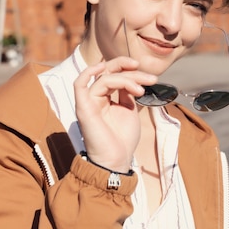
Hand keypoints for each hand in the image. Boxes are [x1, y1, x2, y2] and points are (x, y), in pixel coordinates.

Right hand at [74, 56, 156, 172]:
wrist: (117, 160)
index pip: (115, 74)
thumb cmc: (123, 140)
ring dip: (126, 79)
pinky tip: (101, 67)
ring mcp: (89, 102)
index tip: (148, 74)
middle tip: (149, 77)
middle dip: (130, 70)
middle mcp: (96, 97)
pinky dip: (88, 73)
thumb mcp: (130, 111)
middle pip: (109, 72)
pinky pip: (79, 85)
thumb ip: (128, 93)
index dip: (129, 68)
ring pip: (104, 78)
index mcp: (106, 97)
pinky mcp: (83, 108)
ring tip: (141, 91)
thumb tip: (132, 79)